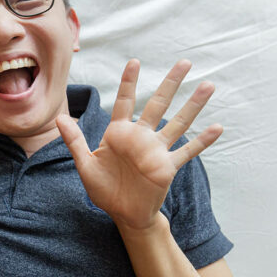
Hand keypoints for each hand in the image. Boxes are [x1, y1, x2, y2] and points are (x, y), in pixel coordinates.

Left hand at [56, 59, 222, 232]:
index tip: (135, 62)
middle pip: (158, 104)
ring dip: (193, 105)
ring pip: (178, 123)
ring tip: (208, 85)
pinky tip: (217, 127)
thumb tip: (59, 117)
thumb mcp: (85, 165)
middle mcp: (140, 137)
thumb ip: (74, 140)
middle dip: (170, 83)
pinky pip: (187, 151)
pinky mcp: (167, 167)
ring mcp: (156, 151)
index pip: (125, 102)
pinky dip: (202, 141)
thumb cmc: (104, 189)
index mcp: (119, 133)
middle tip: (185, 62)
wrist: (122, 214)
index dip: (129, 82)